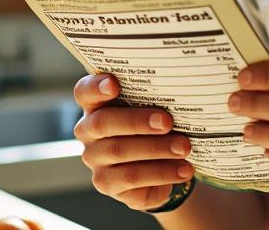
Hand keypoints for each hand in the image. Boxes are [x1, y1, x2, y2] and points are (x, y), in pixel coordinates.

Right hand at [72, 73, 194, 211]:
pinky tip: (183, 169)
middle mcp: (88, 131)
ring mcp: (94, 159)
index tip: (114, 84)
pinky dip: (161, 173)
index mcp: (95, 105)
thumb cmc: (153, 126)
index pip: (84, 92)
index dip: (96, 87)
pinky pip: (132, 178)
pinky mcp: (106, 183)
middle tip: (167, 122)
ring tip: (184, 148)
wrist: (158, 166)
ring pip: (119, 151)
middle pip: (102, 123)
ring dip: (156, 149)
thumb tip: (180, 93)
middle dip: (137, 121)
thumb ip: (154, 100)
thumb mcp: (152, 109)